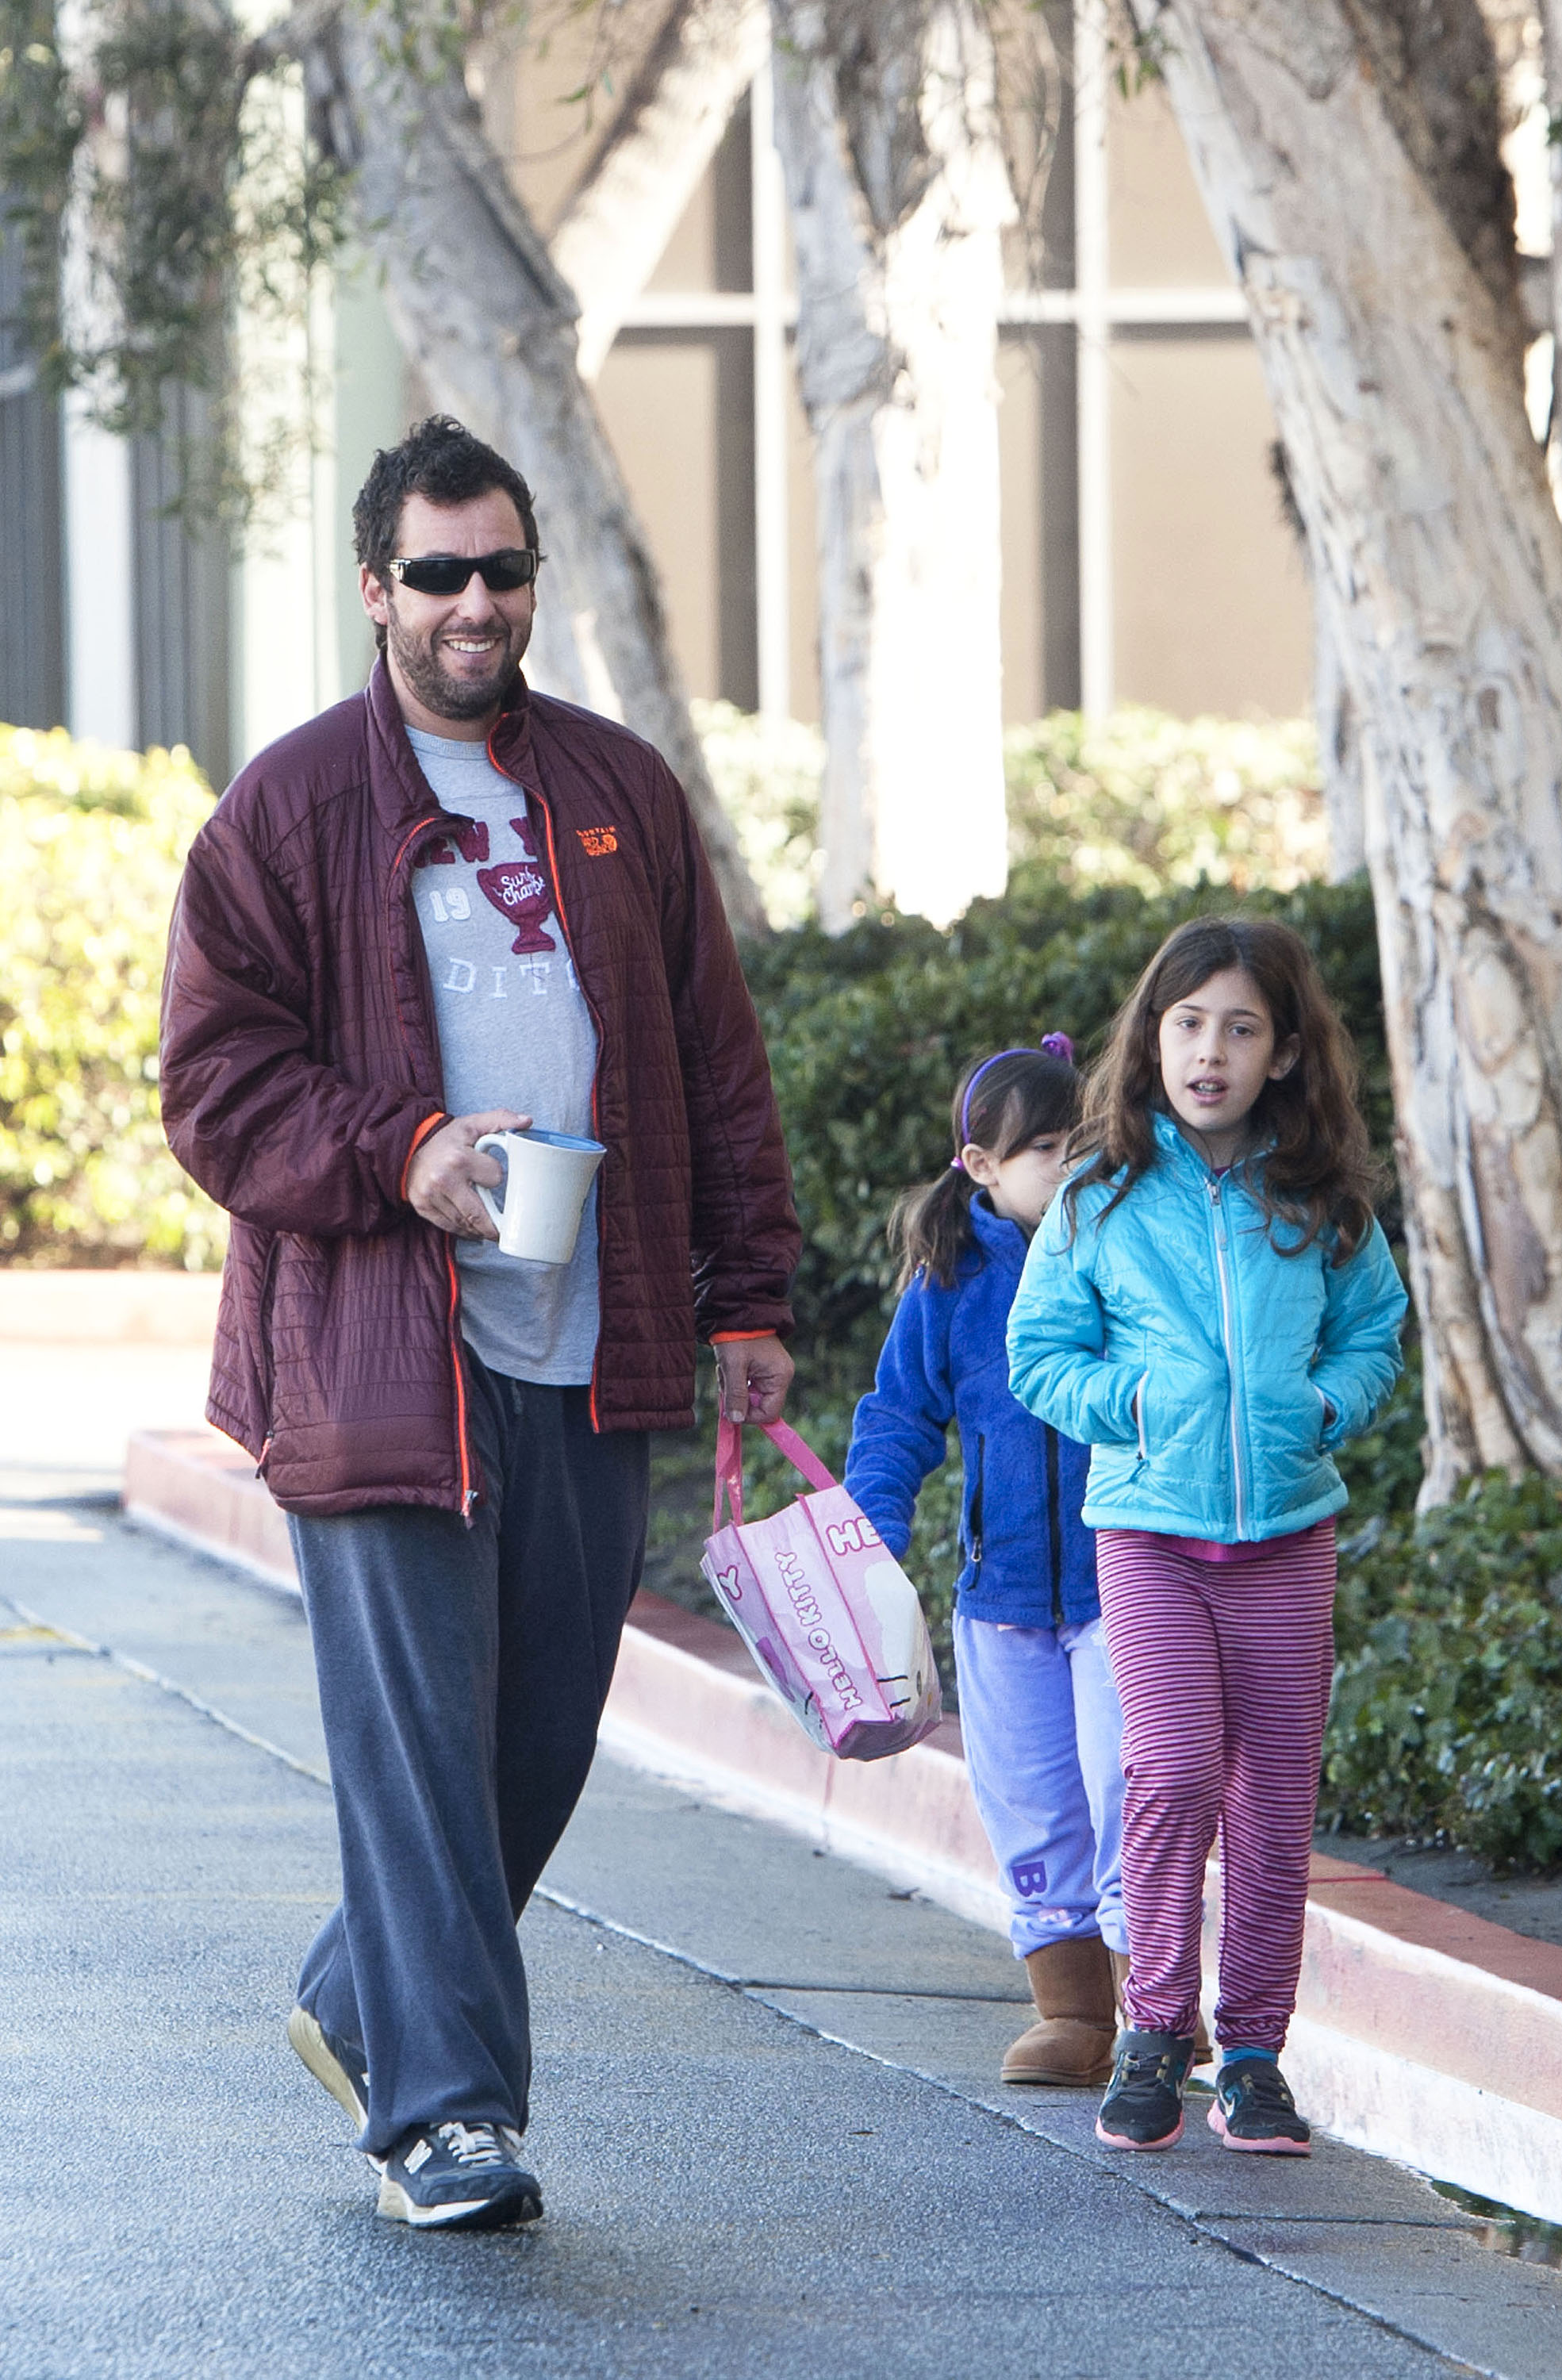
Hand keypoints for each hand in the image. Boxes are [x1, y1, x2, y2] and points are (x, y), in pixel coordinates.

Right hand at [405, 1110, 531, 1239]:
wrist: (410, 1147)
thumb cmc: (447, 1139)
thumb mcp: (473, 1124)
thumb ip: (501, 1119)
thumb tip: (526, 1121)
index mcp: (459, 1159)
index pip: (494, 1177)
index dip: (496, 1176)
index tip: (492, 1174)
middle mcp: (443, 1180)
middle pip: (478, 1214)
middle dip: (495, 1226)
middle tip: (507, 1229)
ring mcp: (431, 1196)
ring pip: (464, 1224)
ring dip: (480, 1230)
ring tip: (492, 1230)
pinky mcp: (423, 1207)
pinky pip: (449, 1227)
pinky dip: (464, 1231)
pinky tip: (474, 1230)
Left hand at [714, 1334, 793, 1425]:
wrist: (735, 1312)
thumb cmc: (736, 1337)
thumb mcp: (733, 1367)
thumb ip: (736, 1394)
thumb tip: (736, 1420)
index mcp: (780, 1376)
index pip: (769, 1413)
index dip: (749, 1415)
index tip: (730, 1405)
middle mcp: (781, 1376)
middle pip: (759, 1404)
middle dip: (738, 1396)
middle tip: (726, 1379)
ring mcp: (773, 1372)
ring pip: (751, 1395)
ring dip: (734, 1387)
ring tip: (726, 1369)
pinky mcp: (763, 1368)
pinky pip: (749, 1384)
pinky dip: (736, 1380)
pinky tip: (729, 1367)